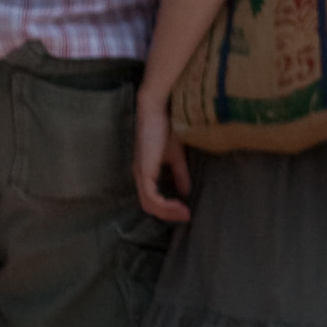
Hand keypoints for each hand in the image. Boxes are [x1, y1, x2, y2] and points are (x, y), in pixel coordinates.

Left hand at [134, 95, 193, 222]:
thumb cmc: (166, 127)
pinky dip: (165, 205)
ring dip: (168, 212)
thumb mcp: (176, 156)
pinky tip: (180, 205)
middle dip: (168, 214)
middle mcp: (139, 175)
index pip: (151, 198)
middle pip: (148, 205)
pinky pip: (151, 197)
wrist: (158, 110)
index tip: (187, 211)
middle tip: (187, 216)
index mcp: (145, 171)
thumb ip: (180, 174)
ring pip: (149, 204)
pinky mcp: (144, 171)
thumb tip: (186, 192)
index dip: (168, 208)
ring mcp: (140, 174)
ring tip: (185, 213)